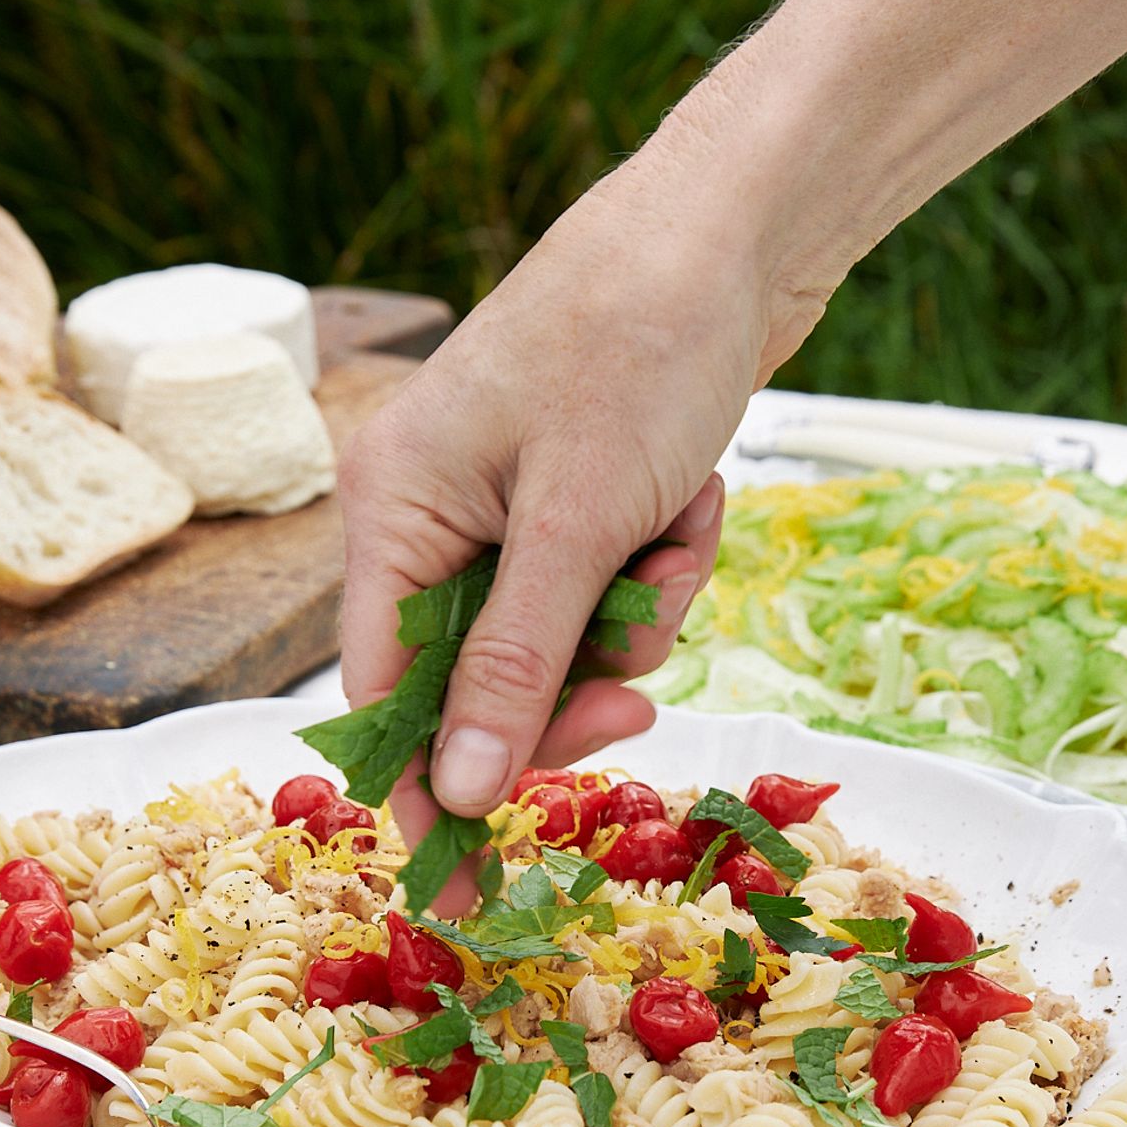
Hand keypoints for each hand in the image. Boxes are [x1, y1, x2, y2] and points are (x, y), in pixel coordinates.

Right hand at [338, 133, 807, 875]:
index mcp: (394, 509)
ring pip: (571, 640)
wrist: (739, 227)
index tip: (464, 900)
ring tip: (680, 520)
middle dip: (583, 677)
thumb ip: (515, 665)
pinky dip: (667, 560)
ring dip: (644, 606)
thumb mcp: (578, 523)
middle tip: (644, 692)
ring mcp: (511, 504)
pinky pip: (616, 588)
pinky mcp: (582, 496)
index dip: (430, 794)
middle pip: (489, 680)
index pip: (388, 695)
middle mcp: (436, 513)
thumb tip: (458, 794)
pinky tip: (694, 492)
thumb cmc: (640, 346)